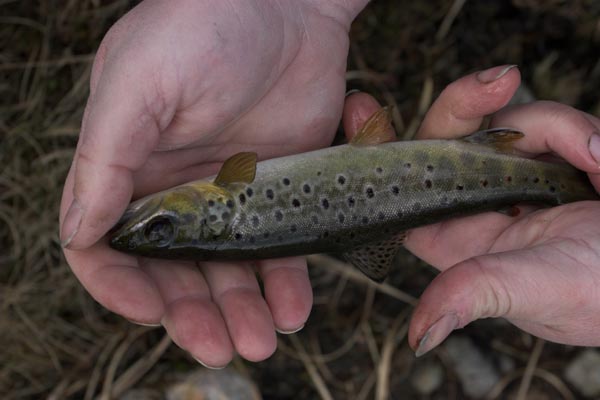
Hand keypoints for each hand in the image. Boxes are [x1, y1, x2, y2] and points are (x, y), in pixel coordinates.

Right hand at [59, 0, 367, 367]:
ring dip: (241, 310)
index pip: (105, 246)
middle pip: (173, 272)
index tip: (152, 312)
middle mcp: (175, 189)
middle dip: (192, 315)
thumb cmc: (203, 25)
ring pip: (227, 270)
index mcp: (127, 167)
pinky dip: (285, 282)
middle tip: (222, 348)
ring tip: (263, 340)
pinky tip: (294, 306)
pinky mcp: (278, 190)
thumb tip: (79, 231)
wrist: (288, 3)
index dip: (121, 287)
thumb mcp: (139, 83)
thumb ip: (105, 159)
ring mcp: (229, 195)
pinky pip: (278, 248)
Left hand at [343, 65, 599, 355]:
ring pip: (506, 123)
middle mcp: (480, 203)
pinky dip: (580, 136)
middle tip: (497, 83)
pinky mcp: (555, 158)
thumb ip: (476, 293)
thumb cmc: (597, 294)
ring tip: (598, 162)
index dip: (378, 155)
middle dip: (463, 104)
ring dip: (557, 129)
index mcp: (459, 237)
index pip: (405, 190)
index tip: (362, 112)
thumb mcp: (534, 291)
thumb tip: (419, 335)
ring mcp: (517, 177)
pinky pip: (553, 126)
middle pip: (447, 140)